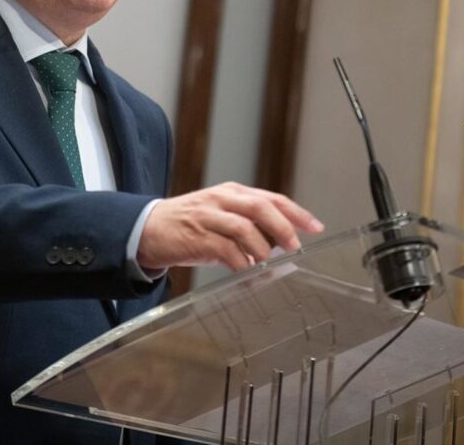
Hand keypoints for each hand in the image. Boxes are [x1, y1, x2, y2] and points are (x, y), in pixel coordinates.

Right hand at [137, 182, 323, 271]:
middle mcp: (222, 199)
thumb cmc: (189, 225)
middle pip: (260, 207)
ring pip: (244, 227)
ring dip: (261, 248)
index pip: (272, 198)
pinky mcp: (196, 236)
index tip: (316, 227)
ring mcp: (208, 216)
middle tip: (295, 247)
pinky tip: (246, 272)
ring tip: (268, 263)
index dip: (296, 213)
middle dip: (283, 228)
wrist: (148, 229)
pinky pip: (226, 250)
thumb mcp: (221, 216)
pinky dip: (241, 264)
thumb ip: (249, 225)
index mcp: (232, 192)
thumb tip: (280, 244)